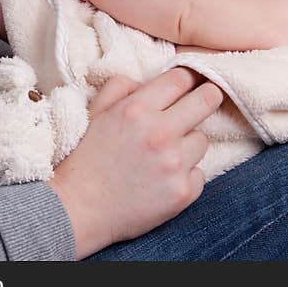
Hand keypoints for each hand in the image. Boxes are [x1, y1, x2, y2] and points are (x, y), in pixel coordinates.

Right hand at [49, 68, 221, 258]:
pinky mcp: (183, 192)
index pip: (181, 79)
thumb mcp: (96, 112)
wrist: (78, 209)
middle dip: (209, 96)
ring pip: (202, 140)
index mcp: (137, 109)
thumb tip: (149, 81)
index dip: (188, 77)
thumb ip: (121, 87)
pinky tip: (162, 179)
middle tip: (205, 100)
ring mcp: (174, 165)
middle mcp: (160, 134)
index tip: (190, 83)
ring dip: (188, 144)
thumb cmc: (86, 158)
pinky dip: (186, 175)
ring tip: (163, 155)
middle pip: (209, 99)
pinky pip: (199, 173)